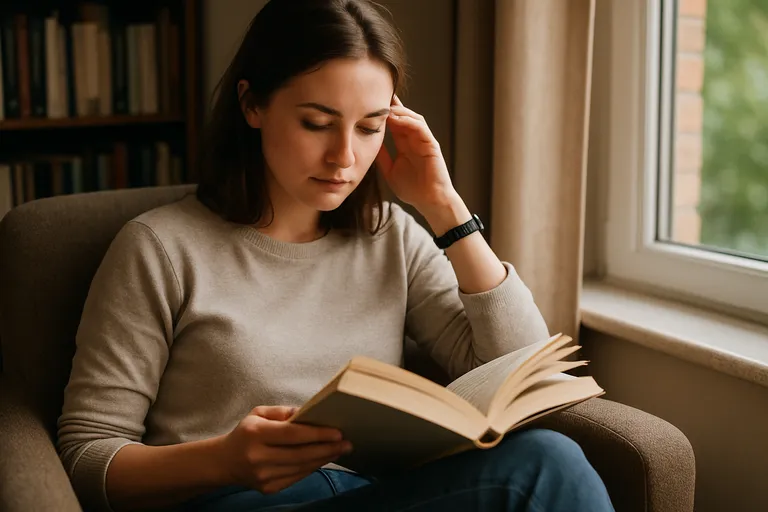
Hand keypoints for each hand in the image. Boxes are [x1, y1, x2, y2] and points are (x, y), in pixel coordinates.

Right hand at [220, 406, 351, 494]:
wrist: (224, 462)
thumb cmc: (246, 432)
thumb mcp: (259, 413)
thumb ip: (283, 412)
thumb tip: (309, 413)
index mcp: (255, 433)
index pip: (292, 434)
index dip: (317, 434)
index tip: (338, 432)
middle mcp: (258, 457)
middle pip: (301, 454)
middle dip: (327, 448)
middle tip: (347, 443)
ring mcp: (263, 476)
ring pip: (301, 468)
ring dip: (324, 459)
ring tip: (340, 450)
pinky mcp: (268, 489)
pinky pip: (297, 477)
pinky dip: (312, 467)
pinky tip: (323, 459)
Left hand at [375, 95, 456, 212]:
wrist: (429, 202)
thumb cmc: (412, 190)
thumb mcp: (389, 171)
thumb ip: (382, 157)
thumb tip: (367, 144)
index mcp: (405, 144)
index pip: (394, 123)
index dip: (383, 113)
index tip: (369, 104)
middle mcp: (415, 139)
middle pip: (403, 116)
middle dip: (391, 105)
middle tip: (376, 96)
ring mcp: (424, 141)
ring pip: (412, 118)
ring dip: (399, 111)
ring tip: (384, 107)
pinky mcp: (431, 144)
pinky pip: (421, 127)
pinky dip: (409, 121)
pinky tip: (397, 118)